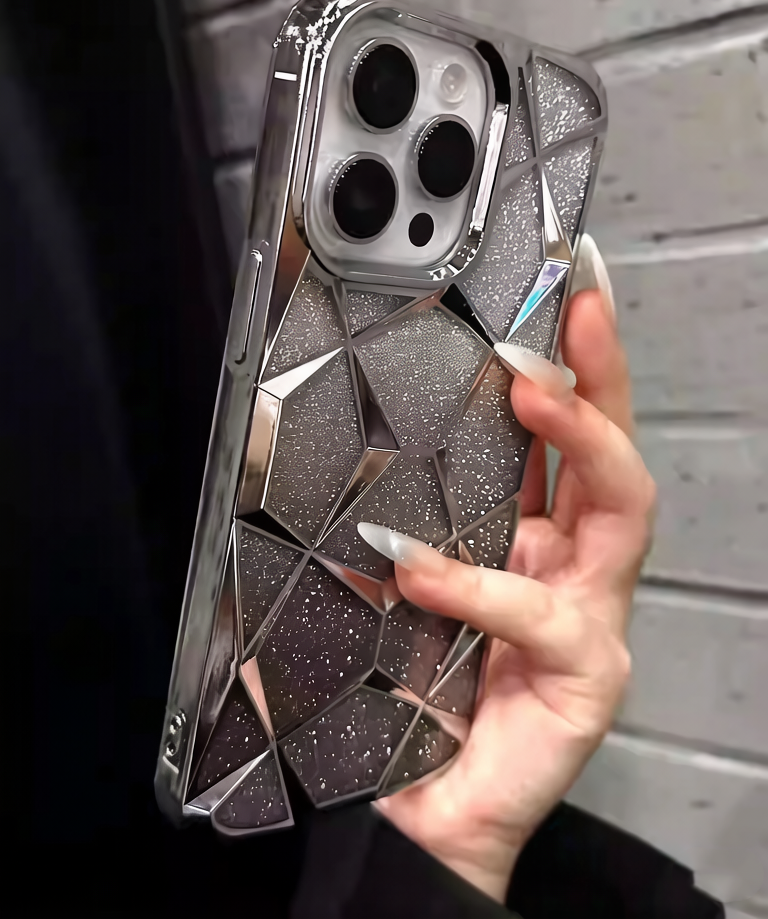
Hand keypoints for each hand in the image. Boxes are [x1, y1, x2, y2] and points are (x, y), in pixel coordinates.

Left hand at [359, 267, 655, 901]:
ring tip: (532, 388)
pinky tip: (420, 567)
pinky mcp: (584, 679)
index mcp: (530, 544)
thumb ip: (404, 530)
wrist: (420, 808)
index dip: (568, 369)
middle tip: (579, 310)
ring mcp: (589, 620)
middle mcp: (571, 571)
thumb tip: (355, 466)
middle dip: (602, 376)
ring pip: (620, 512)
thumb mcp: (402, 589)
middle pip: (613, 456)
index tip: (559, 294)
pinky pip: (541, 615)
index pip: (559, 444)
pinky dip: (479, 583)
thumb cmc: (411, 697)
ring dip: (582, 440)